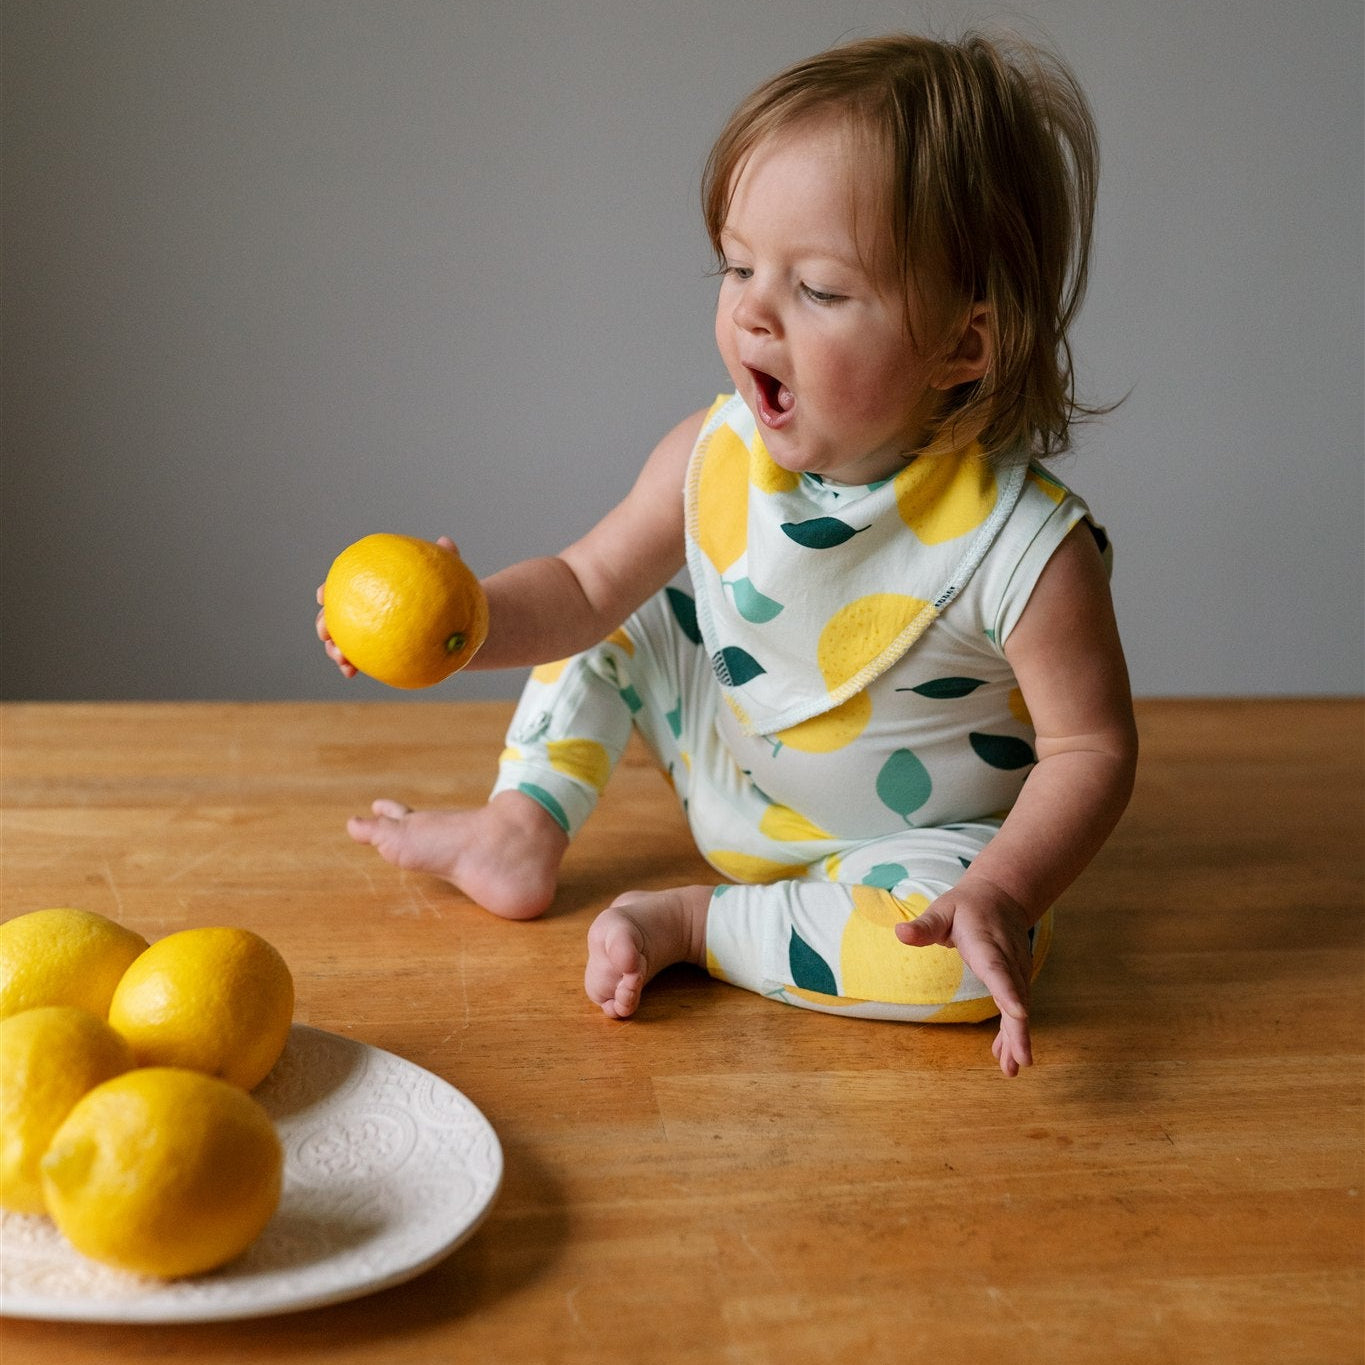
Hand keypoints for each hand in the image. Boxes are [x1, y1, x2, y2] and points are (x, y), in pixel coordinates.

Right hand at [316, 536, 460, 679]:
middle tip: (325, 632)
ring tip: (340, 658)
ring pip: (342, 640)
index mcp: (374, 586)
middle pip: (335, 615)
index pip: (345, 585)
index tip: (322, 595)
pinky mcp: (377, 653)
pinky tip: (350, 672)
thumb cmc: (447, 595)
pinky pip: (358, 660)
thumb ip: (446, 558)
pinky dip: (350, 665)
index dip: (328, 590)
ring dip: (333, 650)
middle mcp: (367, 609)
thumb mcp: (448, 577)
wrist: (457, 626)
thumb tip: (445, 541)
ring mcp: (370, 633)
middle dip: (324, 623)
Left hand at [894, 882, 1036, 1076]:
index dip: (1009, 992)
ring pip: (1020, 1008)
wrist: (1001, 897)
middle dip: (1019, 1030)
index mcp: (988, 945)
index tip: (1019, 1014)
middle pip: (1016, 997)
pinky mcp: (1018, 981)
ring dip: (1016, 1039)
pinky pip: (1017, 1010)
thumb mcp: (942, 910)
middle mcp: (1008, 961)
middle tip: (1020, 1061)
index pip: (999, 970)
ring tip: (1012, 1070)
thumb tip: (900, 933)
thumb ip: (924, 925)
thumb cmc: (966, 906)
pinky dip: (1013, 1033)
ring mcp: (1017, 972)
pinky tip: (1006, 1057)